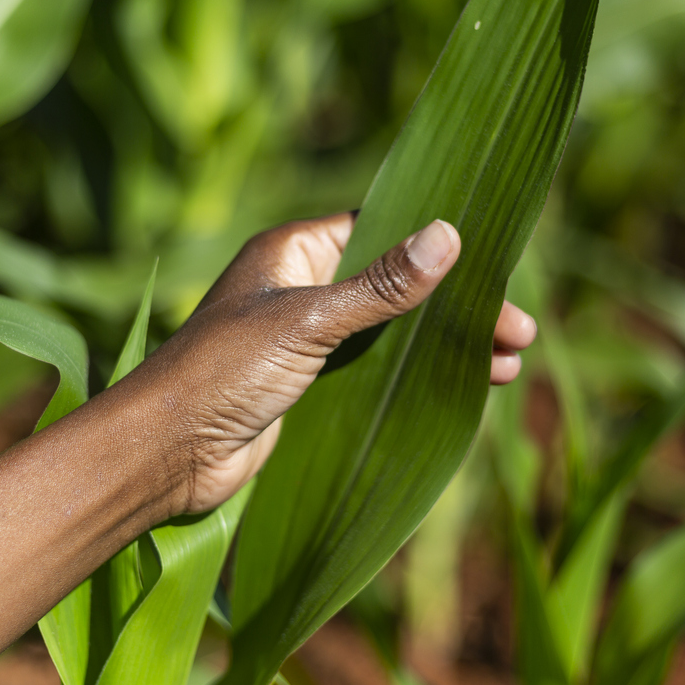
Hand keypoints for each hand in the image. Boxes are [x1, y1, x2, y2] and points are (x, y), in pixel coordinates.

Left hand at [119, 212, 536, 515]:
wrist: (165, 456)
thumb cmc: (224, 373)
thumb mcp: (308, 323)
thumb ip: (380, 288)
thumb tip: (448, 236)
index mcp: (294, 251)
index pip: (380, 228)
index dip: (436, 243)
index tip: (493, 262)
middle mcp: (302, 286)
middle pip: (396, 284)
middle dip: (455, 305)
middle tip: (518, 329)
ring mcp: (305, 338)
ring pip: (391, 331)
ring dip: (442, 344)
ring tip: (505, 363)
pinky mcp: (307, 385)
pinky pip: (374, 371)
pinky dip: (415, 377)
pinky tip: (461, 389)